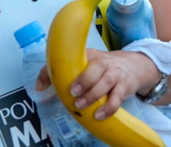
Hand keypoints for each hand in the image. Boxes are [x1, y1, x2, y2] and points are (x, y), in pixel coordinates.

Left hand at [36, 49, 158, 120]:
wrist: (132, 66)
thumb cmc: (101, 67)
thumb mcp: (84, 64)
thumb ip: (60, 73)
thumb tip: (39, 86)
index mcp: (90, 55)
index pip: (76, 58)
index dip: (66, 69)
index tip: (62, 83)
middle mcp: (103, 63)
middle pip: (97, 67)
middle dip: (85, 81)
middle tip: (73, 94)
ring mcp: (115, 74)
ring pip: (107, 82)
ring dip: (94, 95)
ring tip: (82, 106)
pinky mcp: (124, 87)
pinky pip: (117, 98)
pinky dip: (109, 107)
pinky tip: (99, 115)